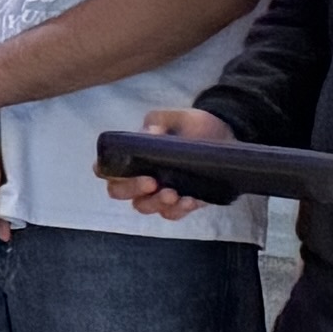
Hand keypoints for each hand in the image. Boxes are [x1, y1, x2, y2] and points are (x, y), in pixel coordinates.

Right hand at [100, 105, 231, 223]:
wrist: (225, 137)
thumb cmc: (193, 126)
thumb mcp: (177, 117)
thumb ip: (159, 122)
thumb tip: (149, 133)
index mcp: (131, 157)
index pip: (107, 170)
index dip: (108, 173)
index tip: (122, 170)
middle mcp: (139, 178)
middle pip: (120, 192)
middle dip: (132, 189)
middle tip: (151, 182)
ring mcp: (158, 193)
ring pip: (144, 206)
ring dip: (155, 203)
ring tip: (172, 194)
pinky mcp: (180, 203)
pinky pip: (171, 213)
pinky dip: (178, 210)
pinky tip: (189, 200)